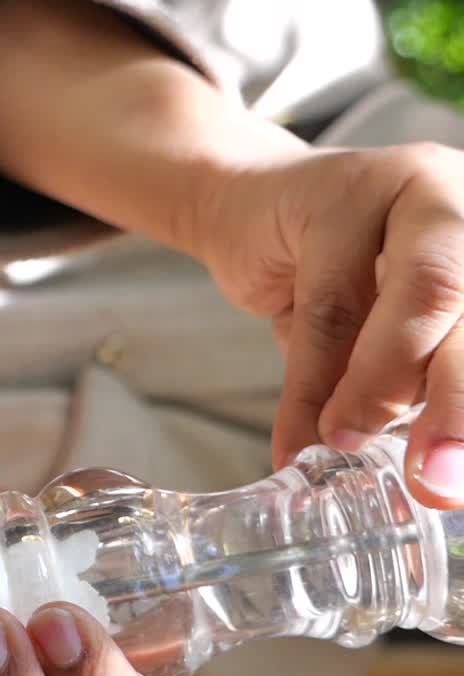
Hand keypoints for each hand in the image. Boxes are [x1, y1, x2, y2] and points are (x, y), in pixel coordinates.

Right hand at [198, 143, 463, 508]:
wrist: (243, 212)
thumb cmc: (329, 278)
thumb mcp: (389, 338)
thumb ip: (419, 385)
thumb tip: (438, 479)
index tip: (457, 477)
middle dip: (458, 402)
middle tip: (436, 479)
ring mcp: (415, 186)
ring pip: (420, 293)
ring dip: (375, 391)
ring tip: (342, 444)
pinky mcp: (340, 191)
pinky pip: (331, 303)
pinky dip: (310, 385)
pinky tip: (296, 435)